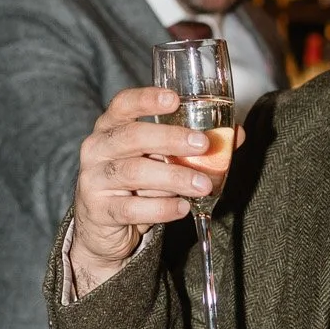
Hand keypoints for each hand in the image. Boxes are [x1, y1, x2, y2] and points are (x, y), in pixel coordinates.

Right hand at [70, 86, 230, 295]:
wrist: (103, 229)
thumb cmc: (135, 185)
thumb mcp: (159, 160)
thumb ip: (190, 147)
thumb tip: (235, 135)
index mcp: (111, 127)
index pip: (123, 104)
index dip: (147, 99)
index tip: (175, 99)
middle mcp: (98, 148)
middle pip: (132, 136)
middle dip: (171, 139)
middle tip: (203, 145)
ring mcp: (94, 179)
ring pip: (135, 172)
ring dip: (174, 176)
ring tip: (203, 185)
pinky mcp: (99, 211)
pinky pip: (132, 208)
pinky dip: (161, 208)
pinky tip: (182, 207)